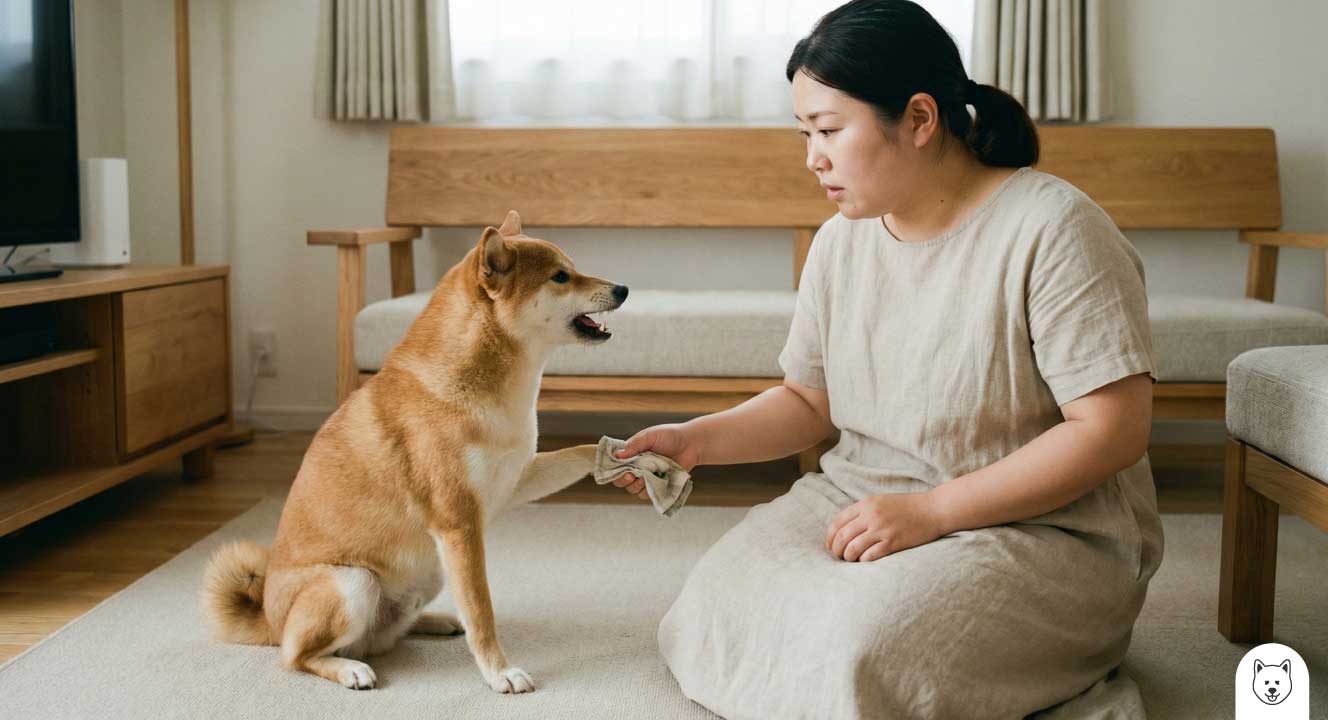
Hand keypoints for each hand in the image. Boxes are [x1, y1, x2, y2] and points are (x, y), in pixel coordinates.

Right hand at [610, 423, 700, 500]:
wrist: (691, 443)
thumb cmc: (669, 436)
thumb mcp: (650, 436)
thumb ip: (634, 445)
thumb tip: (617, 455)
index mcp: (631, 454)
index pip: (614, 465)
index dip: (612, 469)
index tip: (617, 469)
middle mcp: (636, 466)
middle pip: (620, 480)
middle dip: (622, 480)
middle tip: (630, 475)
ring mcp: (647, 476)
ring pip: (632, 488)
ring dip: (636, 485)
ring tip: (645, 478)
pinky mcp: (658, 485)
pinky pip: (647, 494)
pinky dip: (648, 491)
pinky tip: (654, 482)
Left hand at [825, 491, 947, 561]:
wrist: (933, 510)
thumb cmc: (907, 507)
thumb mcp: (881, 502)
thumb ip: (863, 512)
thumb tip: (844, 530)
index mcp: (865, 504)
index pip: (837, 522)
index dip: (829, 537)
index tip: (829, 546)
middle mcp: (871, 516)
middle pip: (842, 537)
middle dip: (836, 550)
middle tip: (838, 557)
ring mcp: (882, 529)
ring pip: (853, 548)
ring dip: (848, 557)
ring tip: (850, 560)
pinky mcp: (893, 542)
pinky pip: (870, 556)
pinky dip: (863, 561)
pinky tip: (865, 561)